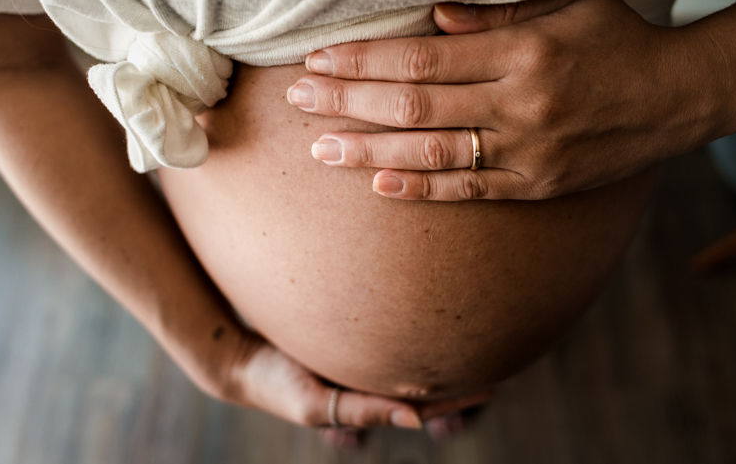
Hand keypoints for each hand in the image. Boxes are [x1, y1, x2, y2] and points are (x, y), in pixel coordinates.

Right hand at [193, 328, 491, 447]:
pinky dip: (412, 336)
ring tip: (470, 340)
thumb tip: (416, 417)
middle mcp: (370, 384)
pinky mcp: (351, 339)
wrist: (242, 357)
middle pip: (424, 387)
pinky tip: (428, 319)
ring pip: (409, 362)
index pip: (423, 405)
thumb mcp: (318, 406)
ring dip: (438, 358)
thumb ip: (364, 411)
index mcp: (368, 405)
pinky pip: (390, 339)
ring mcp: (361, 363)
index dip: (457, 398)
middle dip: (456, 383)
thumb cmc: (277, 384)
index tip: (491, 386)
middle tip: (493, 367)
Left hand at [287, 0, 717, 199]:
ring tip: (320, 148)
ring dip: (369, 152)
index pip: (423, 56)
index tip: (319, 58)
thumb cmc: (619, 41)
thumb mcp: (569, 5)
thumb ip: (499, 13)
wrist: (678, 99)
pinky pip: (469, 190)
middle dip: (348, 102)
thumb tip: (434, 17)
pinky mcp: (537, 185)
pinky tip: (379, 185)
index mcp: (523, 52)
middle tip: (297, 98)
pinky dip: (421, 188)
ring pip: (432, 154)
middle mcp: (520, 105)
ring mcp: (528, 152)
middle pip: (414, 105)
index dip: (365, 59)